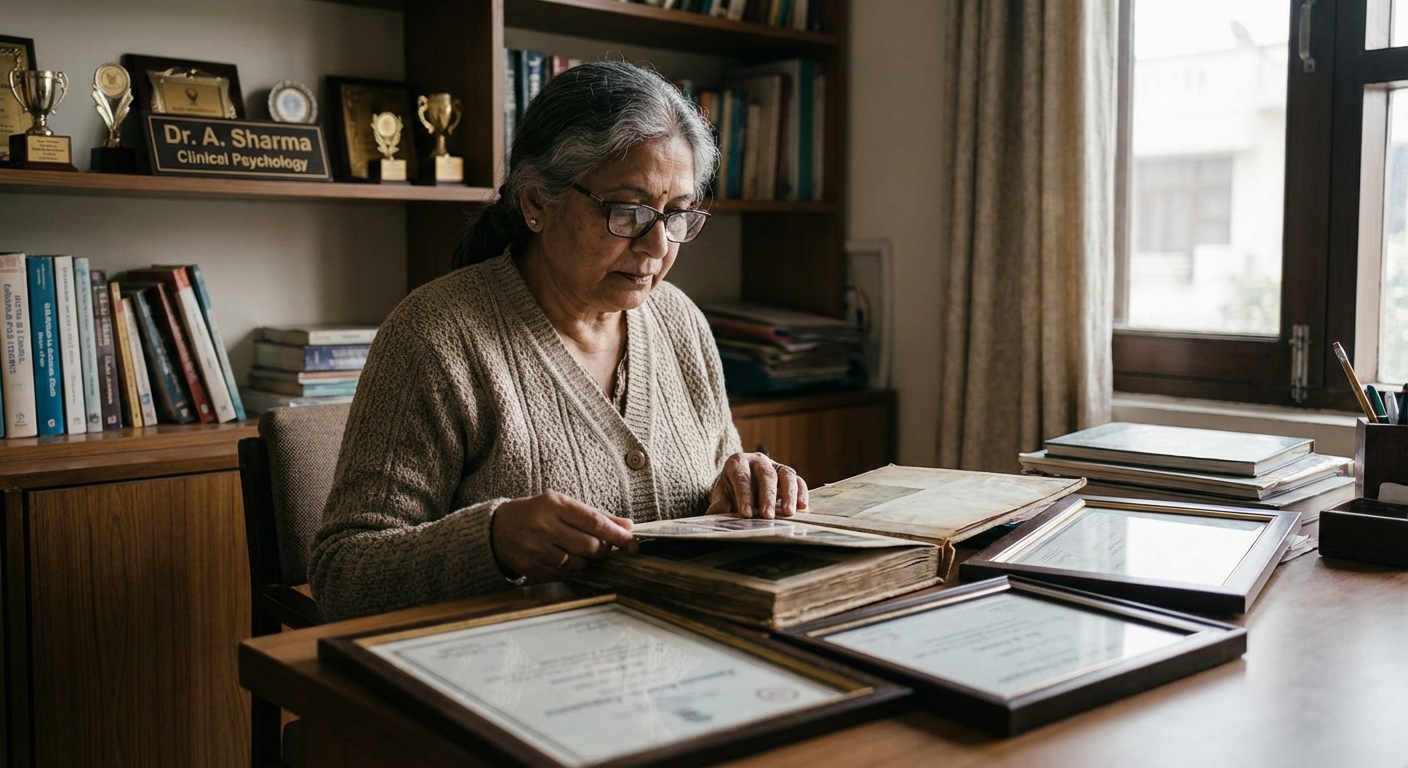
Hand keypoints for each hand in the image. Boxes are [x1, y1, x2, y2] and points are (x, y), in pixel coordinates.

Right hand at [490, 491, 637, 582]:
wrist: (496, 530)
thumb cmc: (536, 514)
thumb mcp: (562, 505)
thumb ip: (596, 515)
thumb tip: (628, 526)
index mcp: (555, 505)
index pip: (594, 522)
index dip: (617, 535)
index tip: (632, 542)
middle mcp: (545, 527)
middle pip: (590, 547)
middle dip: (603, 550)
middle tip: (602, 547)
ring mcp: (536, 549)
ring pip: (579, 564)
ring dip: (586, 561)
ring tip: (576, 550)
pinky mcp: (531, 568)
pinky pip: (564, 575)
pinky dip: (570, 569)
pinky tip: (561, 559)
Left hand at [706, 452, 808, 518]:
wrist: (743, 483)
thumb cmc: (731, 489)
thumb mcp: (722, 494)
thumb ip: (720, 503)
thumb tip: (714, 514)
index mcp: (737, 462)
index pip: (741, 477)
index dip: (744, 495)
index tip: (745, 514)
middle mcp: (758, 460)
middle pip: (766, 475)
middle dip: (767, 497)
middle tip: (767, 516)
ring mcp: (775, 466)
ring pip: (786, 475)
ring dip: (789, 494)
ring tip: (788, 513)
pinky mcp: (788, 475)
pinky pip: (798, 481)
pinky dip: (802, 493)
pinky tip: (802, 507)